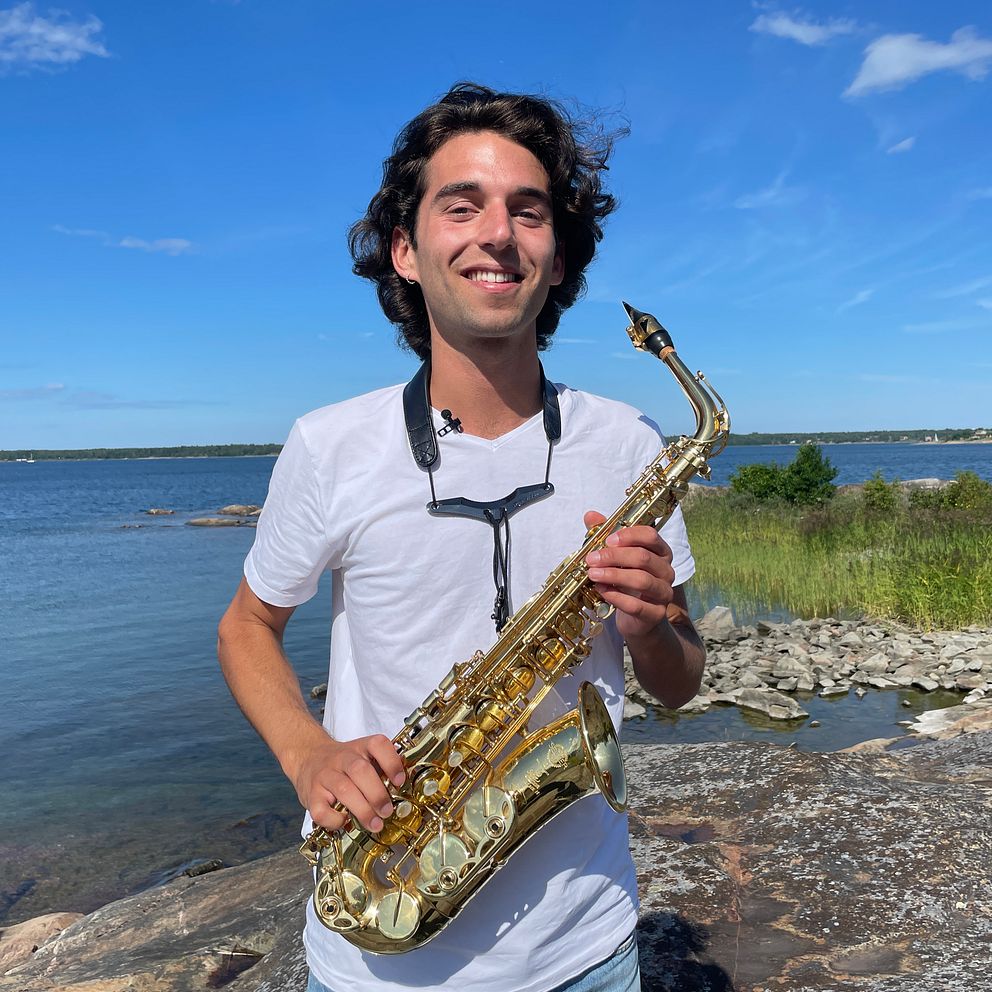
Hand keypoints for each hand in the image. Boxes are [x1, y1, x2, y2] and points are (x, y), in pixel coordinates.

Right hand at [293, 734, 405, 832]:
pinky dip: (335, 820)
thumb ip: (381, 768)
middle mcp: (341, 758)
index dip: (391, 761)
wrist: (308, 757)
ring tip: (375, 823)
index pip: (377, 744)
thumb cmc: (342, 764)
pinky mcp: (311, 795)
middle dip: (377, 793)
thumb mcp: (362, 756)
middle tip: (387, 811)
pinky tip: (344, 822)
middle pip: (360, 770)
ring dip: (363, 810)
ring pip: (344, 789)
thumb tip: (404, 791)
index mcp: (359, 747)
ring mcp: (325, 776)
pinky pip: (322, 810)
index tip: (399, 781)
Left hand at [583, 510, 675, 640]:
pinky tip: (602, 591)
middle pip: (643, 557)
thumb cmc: (626, 580)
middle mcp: (666, 570)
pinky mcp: (656, 613)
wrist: (636, 617)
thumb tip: (590, 515)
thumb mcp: (616, 556)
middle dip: (614, 556)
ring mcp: (664, 593)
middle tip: (591, 559)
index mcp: (660, 551)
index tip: (607, 540)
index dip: (629, 535)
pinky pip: (637, 605)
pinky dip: (616, 597)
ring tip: (593, 574)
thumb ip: (604, 535)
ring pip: (641, 580)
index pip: (651, 536)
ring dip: (613, 575)